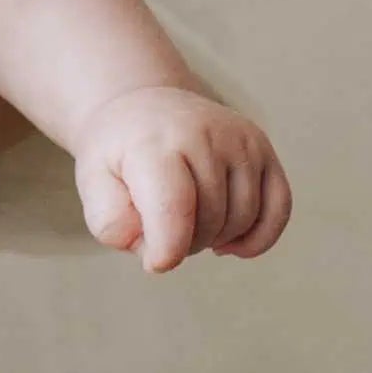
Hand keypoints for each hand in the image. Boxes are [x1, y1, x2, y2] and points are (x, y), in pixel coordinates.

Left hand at [73, 86, 291, 272]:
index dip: (167, 249)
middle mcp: (204, 134)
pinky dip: (258, 237)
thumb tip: (154, 248)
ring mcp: (239, 139)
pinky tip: (230, 243)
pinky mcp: (262, 148)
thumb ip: (111, 221)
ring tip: (188, 225)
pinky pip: (279, 207)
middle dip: (186, 243)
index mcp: (154, 142)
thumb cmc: (118, 154)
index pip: (173, 207)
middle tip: (163, 232)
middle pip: (210, 219)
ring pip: (243, 218)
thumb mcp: (93, 183)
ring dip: (216, 238)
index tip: (157, 263)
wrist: (144, 108)